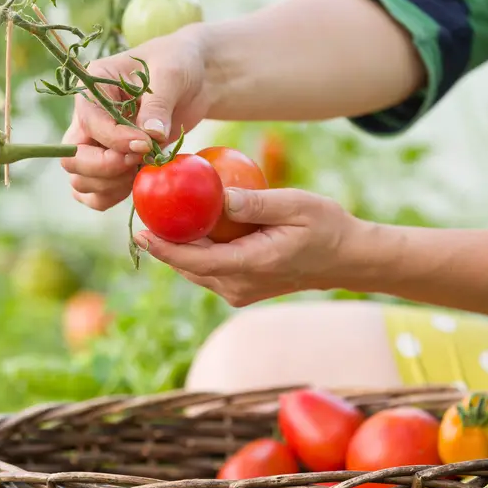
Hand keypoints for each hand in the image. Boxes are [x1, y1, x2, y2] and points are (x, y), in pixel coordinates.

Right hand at [60, 25, 218, 210]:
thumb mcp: (171, 74)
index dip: (116, 141)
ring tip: (141, 170)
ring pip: (79, 181)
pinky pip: (93, 194)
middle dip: (105, 168)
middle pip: (72, 158)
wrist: (193, 79)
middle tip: (138, 162)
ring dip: (109, 185)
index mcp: (92, 89)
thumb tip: (150, 135)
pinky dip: (111, 197)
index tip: (147, 144)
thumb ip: (158, 105)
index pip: (89, 124)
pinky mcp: (109, 164)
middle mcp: (86, 119)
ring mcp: (95, 144)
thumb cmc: (178, 65)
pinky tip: (137, 183)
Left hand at [135, 187, 365, 305]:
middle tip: (142, 216)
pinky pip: (209, 270)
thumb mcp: (296, 206)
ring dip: (176, 248)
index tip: (141, 232)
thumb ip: (257, 203)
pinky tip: (185, 227)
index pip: (196, 260)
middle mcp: (240, 285)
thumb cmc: (326, 226)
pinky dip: (194, 251)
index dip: (165, 248)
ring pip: (196, 270)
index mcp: (251, 265)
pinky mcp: (241, 289)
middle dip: (162, 245)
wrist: (346, 259)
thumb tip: (220, 196)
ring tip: (156, 220)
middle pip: (189, 266)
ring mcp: (240, 291)